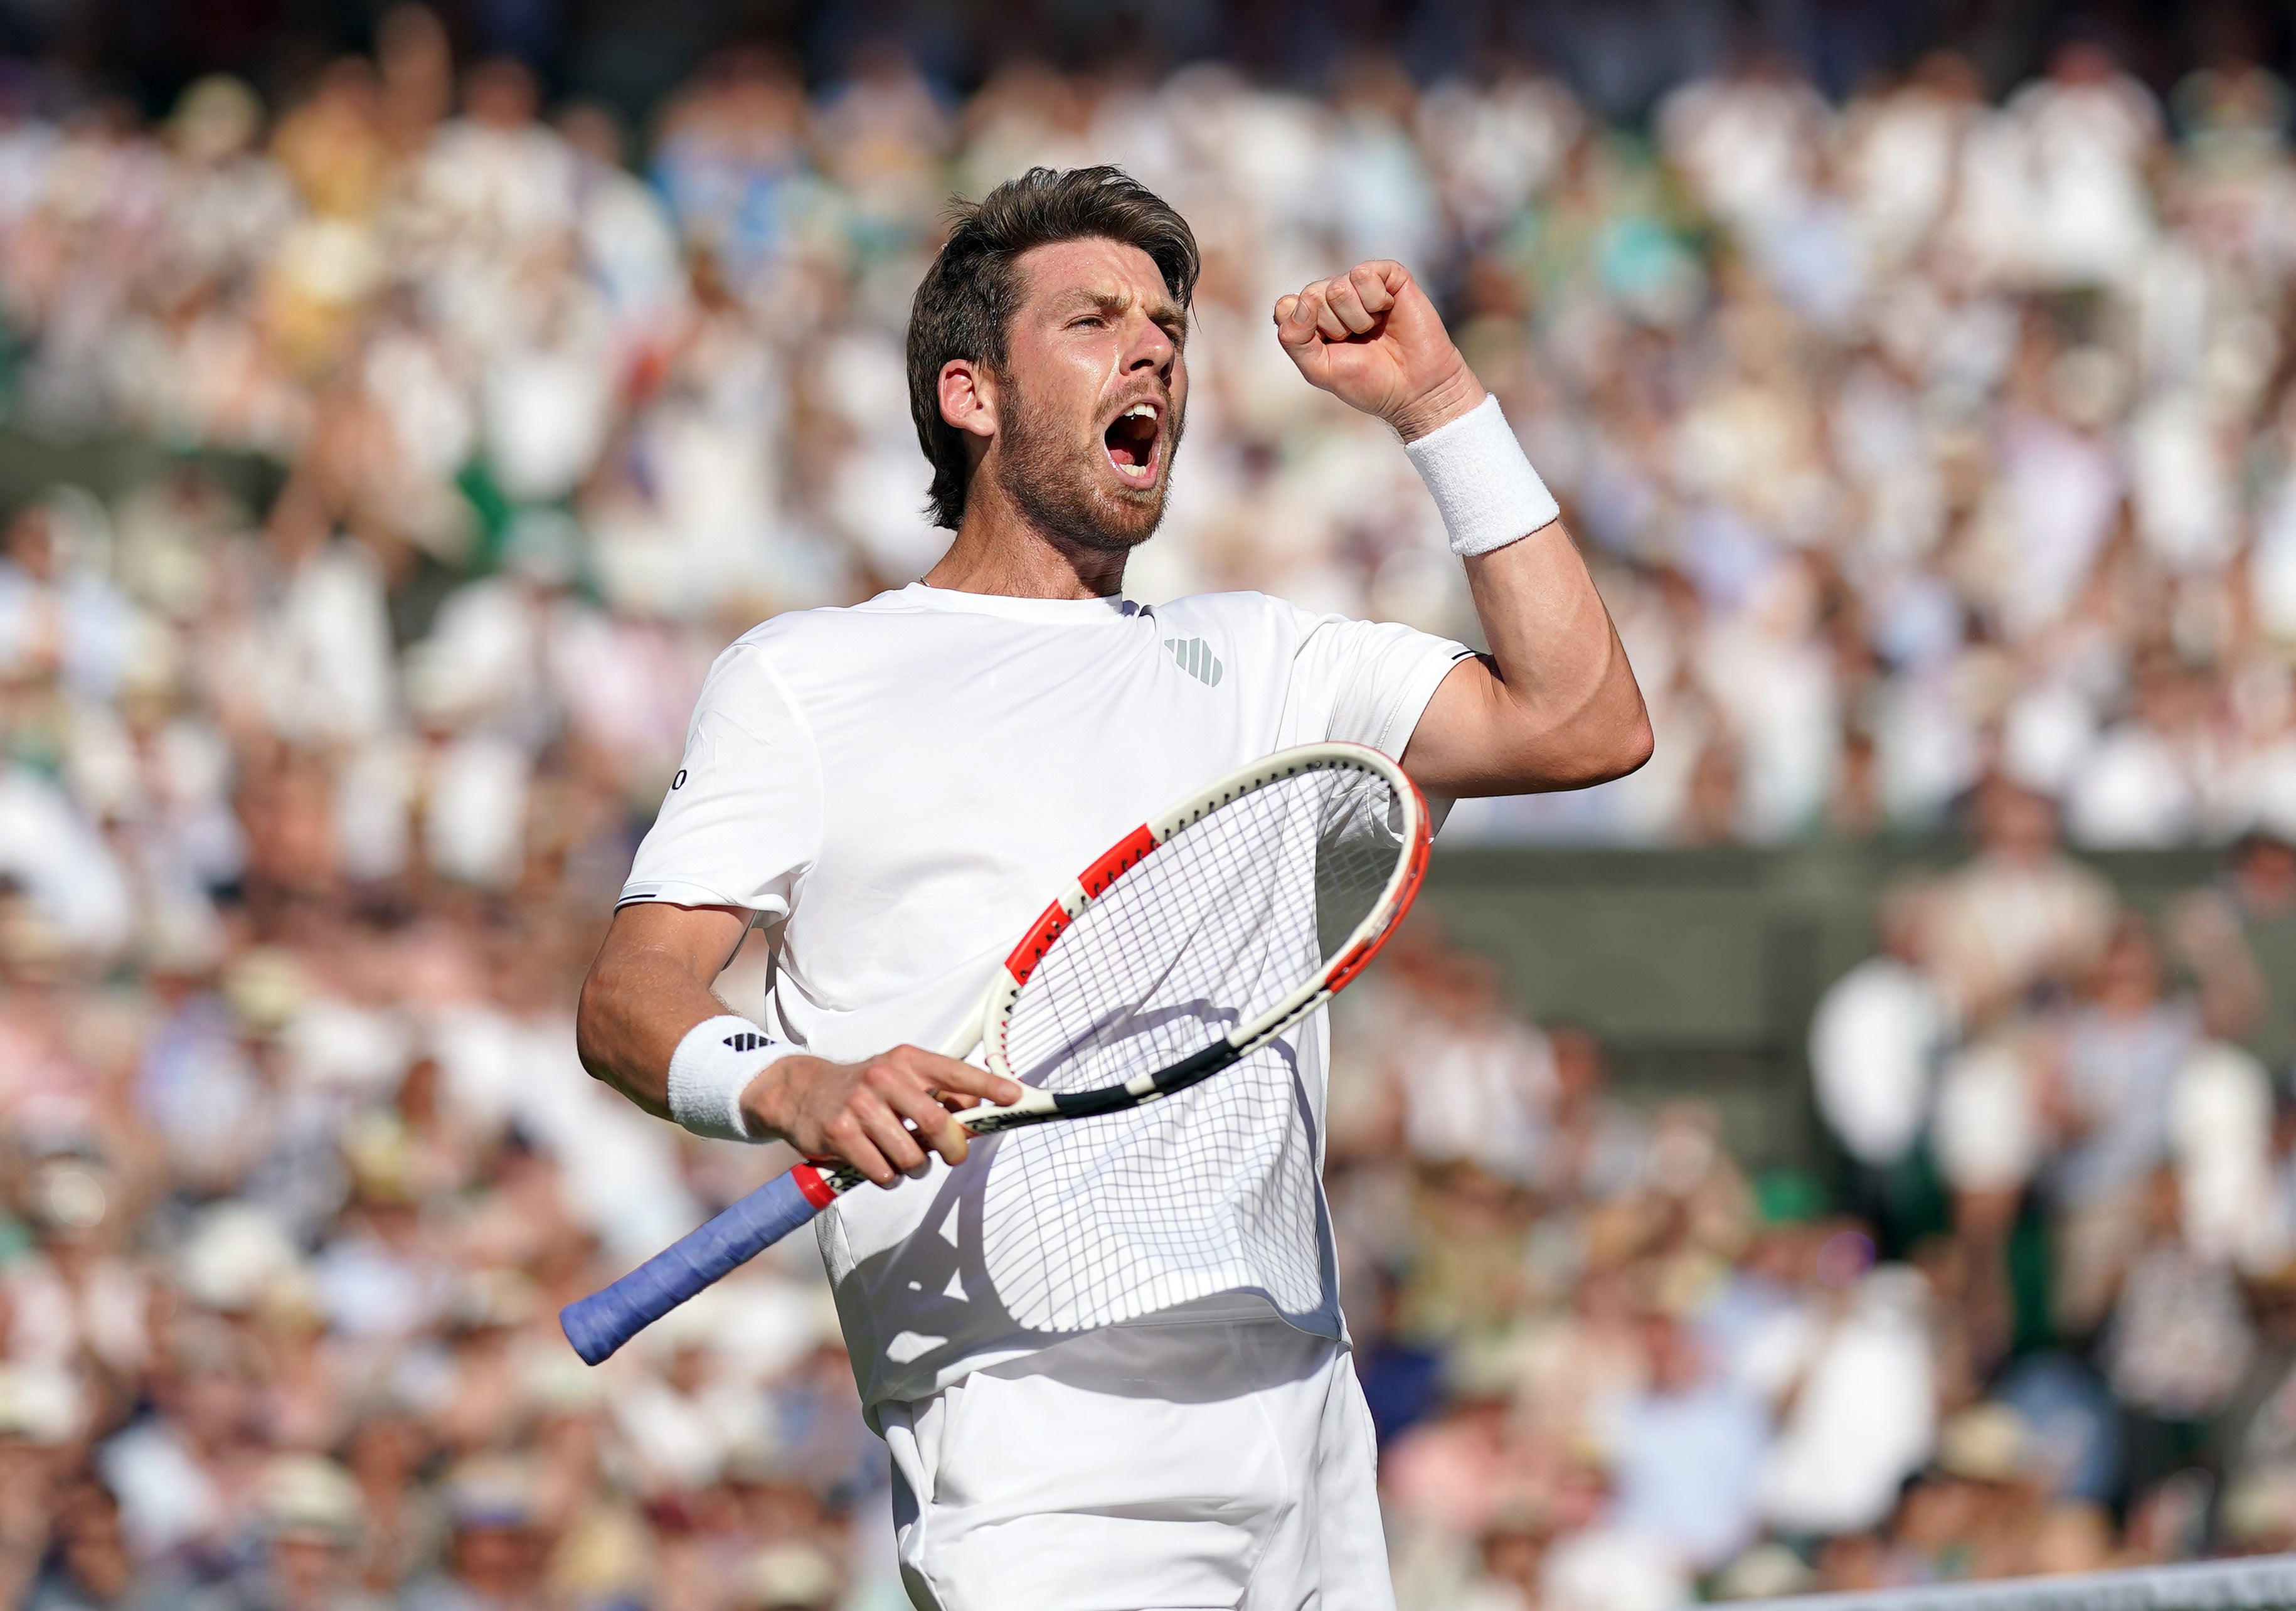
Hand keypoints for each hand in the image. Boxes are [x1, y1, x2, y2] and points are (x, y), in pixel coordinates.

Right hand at [742, 1048, 1024, 1186]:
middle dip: (953, 1149)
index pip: (956, 1072)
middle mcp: (885, 1077)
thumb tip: (979, 1112)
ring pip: (911, 1156)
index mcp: (907, 1060)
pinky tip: (878, 1165)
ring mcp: (861, 1106)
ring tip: (903, 1158)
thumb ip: (939, 1094)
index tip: (1014, 1096)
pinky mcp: (840, 1133)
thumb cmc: (863, 1088)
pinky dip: (888, 1178)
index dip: (987, 1087)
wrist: (802, 1091)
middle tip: (951, 1156)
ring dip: (914, 1168)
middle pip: (939, 1124)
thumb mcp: (901, 1078)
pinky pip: (883, 1172)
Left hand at [1273, 260, 1485, 440]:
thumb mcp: (1318, 370)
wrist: (1415, 388)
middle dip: (1335, 328)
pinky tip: (1388, 311)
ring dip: (1357, 319)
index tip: (1329, 349)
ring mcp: (1360, 284)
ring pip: (1338, 288)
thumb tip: (1299, 300)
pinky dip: (1375, 300)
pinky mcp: (1388, 275)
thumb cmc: (1368, 381)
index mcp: (1312, 317)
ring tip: (1374, 329)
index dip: (1305, 330)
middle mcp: (1333, 296)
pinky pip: (1364, 274)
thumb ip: (1293, 340)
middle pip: (1311, 296)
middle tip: (1358, 341)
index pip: (1286, 306)